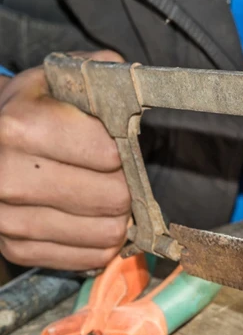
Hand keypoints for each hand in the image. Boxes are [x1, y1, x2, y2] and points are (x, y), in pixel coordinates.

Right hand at [0, 51, 130, 269]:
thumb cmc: (33, 108)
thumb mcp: (60, 78)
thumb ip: (104, 77)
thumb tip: (137, 92)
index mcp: (20, 126)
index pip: (111, 155)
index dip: (123, 150)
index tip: (114, 146)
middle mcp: (7, 175)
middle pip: (113, 198)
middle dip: (125, 185)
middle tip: (116, 175)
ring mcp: (7, 218)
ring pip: (106, 233)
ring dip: (118, 217)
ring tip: (105, 196)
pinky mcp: (15, 249)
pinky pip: (89, 257)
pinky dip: (100, 241)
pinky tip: (91, 218)